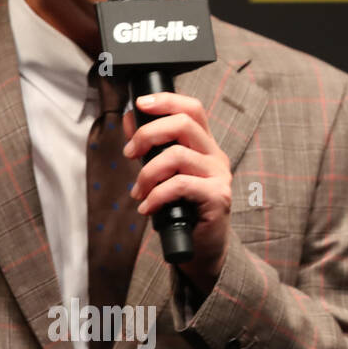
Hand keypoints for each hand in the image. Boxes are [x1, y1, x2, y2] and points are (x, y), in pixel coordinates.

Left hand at [122, 92, 230, 291]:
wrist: (201, 247)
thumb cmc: (180, 208)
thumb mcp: (160, 173)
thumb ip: (148, 147)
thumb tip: (128, 118)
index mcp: (203, 145)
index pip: (192, 109)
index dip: (166, 100)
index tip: (139, 104)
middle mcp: (215, 155)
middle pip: (183, 124)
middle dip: (147, 134)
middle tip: (129, 153)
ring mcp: (219, 176)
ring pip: (177, 156)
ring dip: (147, 173)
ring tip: (138, 192)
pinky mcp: (218, 197)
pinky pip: (180, 185)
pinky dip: (156, 195)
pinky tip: (147, 207)